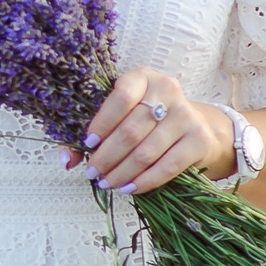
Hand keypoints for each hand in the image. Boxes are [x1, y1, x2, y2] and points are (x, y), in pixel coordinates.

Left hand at [79, 68, 232, 195]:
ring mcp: (187, 114)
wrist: (195, 127)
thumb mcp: (120, 116)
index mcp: (143, 77)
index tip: (88, 144)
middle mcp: (168, 90)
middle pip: (131, 130)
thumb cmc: (147, 120)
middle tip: (93, 173)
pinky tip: (129, 188)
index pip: (120, 97)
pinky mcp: (199, 139)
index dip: (102, 123)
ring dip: (122, 173)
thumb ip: (90, 134)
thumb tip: (66, 160)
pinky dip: (144, 181)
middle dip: (107, 157)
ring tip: (107, 183)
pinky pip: (167, 166)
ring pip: (146, 151)